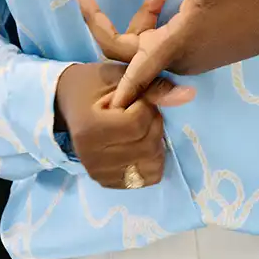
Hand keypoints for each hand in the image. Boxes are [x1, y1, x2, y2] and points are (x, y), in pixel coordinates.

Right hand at [54, 61, 194, 188]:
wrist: (68, 102)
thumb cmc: (96, 85)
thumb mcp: (122, 76)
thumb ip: (154, 87)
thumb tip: (190, 95)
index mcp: (91, 128)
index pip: (138, 123)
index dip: (147, 108)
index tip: (137, 100)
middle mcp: (90, 156)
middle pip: (146, 146)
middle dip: (154, 126)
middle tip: (142, 113)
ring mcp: (96, 173)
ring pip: (148, 166)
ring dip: (154, 144)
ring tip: (140, 129)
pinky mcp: (104, 181)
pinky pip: (142, 180)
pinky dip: (149, 161)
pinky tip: (139, 145)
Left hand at [76, 0, 258, 108]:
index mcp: (176, 44)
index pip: (125, 58)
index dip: (97, 34)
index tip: (77, 12)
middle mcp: (177, 58)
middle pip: (127, 51)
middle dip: (109, 22)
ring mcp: (187, 59)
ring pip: (146, 46)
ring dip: (141, 18)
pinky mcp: (197, 55)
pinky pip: (162, 44)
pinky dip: (156, 23)